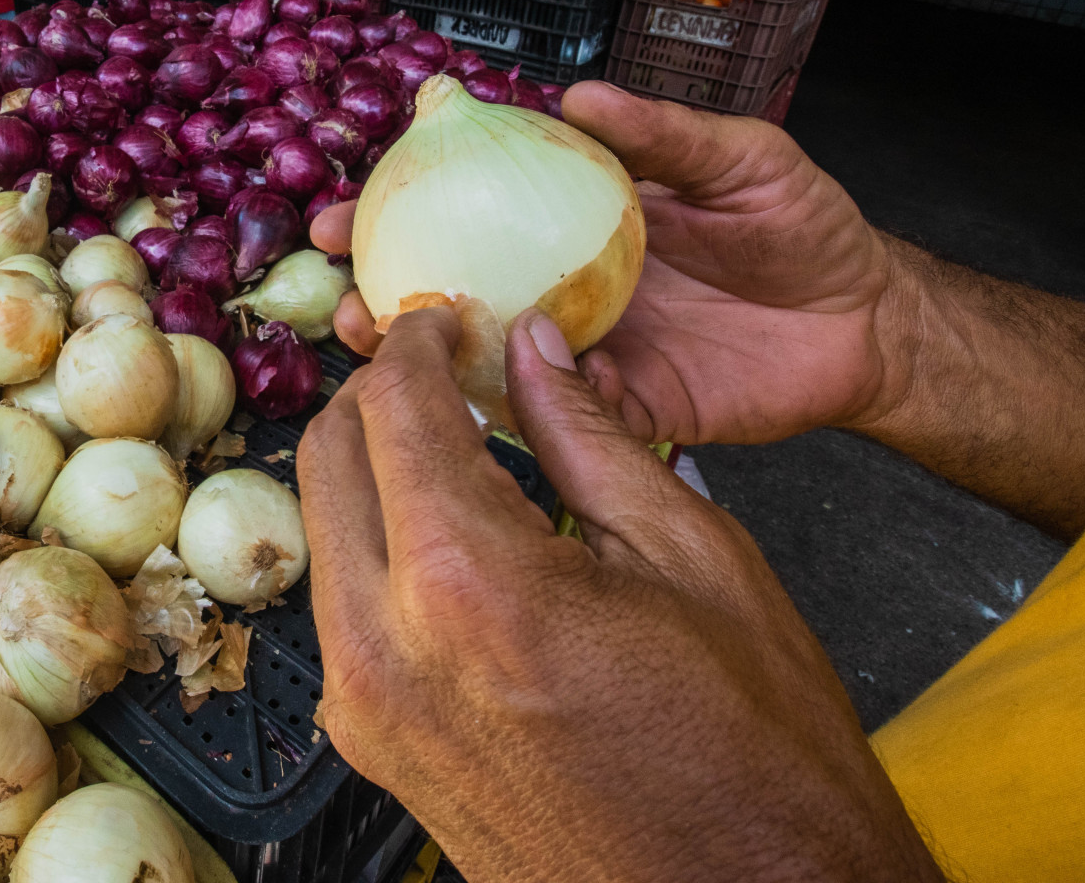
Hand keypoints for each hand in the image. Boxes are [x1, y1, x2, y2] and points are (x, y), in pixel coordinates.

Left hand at [298, 306, 943, 882]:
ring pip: (326, 534)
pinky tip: (449, 532)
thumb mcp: (696, 559)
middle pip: (328, 461)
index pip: (394, 409)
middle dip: (377, 394)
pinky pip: (346, 610)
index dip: (416, 340)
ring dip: (372, 471)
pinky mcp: (373, 750)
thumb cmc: (758, 766)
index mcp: (469, 587)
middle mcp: (388, 650)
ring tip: (452, 443)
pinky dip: (380, 548)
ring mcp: (368, 712)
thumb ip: (591, 438)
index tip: (444, 318)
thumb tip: (536, 355)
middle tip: (442, 366)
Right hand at [313, 82, 901, 446]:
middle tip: (337, 284)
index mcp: (580, 221)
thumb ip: (664, 133)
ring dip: (424, 353)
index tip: (345, 202)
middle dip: (386, 285)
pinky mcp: (624, 411)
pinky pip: (554, 415)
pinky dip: (508, 405)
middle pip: (458, 287)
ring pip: (485, 358)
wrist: (870, 323)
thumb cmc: (806, 227)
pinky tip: (468, 394)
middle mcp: (568, 286)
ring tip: (374, 338)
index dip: (407, 204)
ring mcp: (590, 352)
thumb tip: (579, 94)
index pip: (475, 207)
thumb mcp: (742, 158)